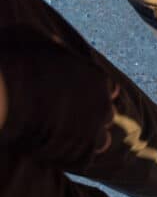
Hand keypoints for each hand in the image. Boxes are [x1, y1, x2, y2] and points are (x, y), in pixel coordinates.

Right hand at [0, 25, 117, 164]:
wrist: (1, 97)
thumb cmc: (13, 63)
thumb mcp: (33, 39)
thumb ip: (53, 46)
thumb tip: (55, 44)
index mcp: (98, 79)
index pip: (107, 89)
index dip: (92, 94)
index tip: (78, 97)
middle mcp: (103, 105)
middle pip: (106, 115)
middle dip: (91, 116)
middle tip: (65, 118)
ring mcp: (96, 132)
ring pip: (101, 140)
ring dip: (86, 139)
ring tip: (60, 137)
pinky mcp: (83, 155)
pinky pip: (84, 158)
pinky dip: (72, 156)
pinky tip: (53, 150)